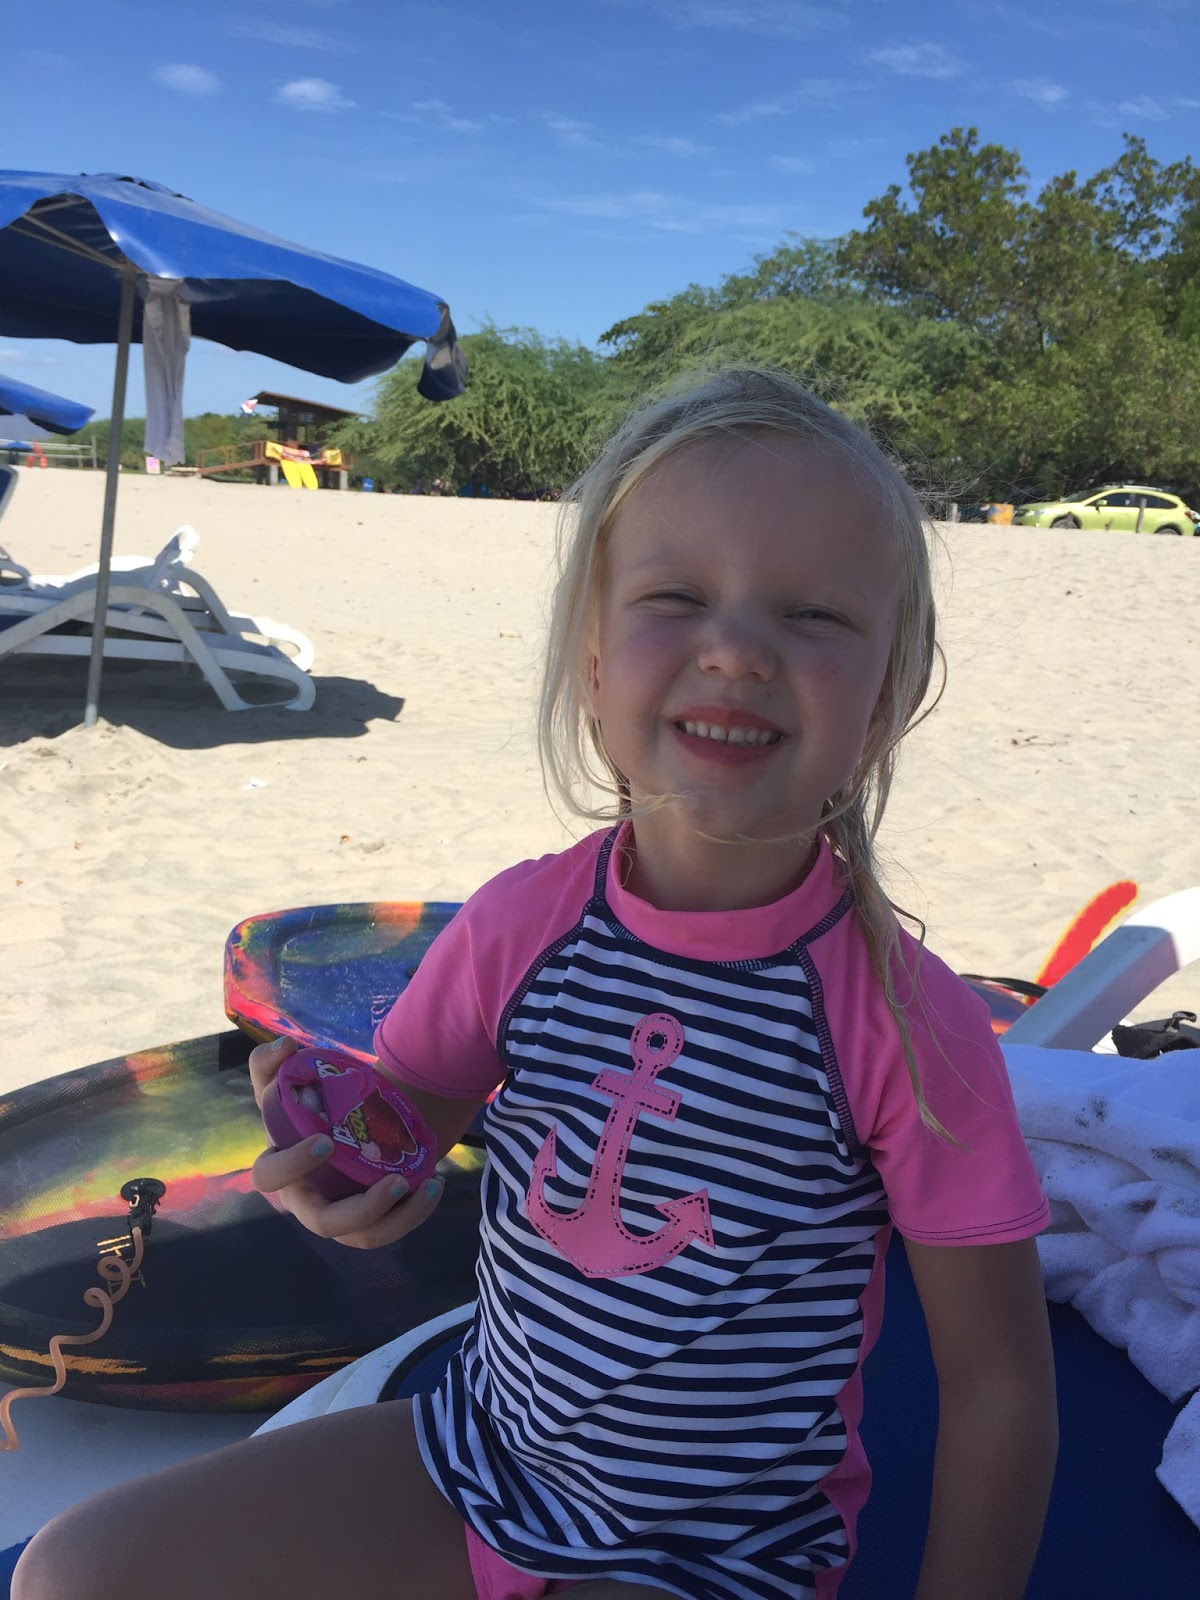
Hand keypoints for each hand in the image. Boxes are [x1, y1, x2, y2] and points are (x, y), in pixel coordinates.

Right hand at [247, 1035, 444, 1248]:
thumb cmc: (311, 1105)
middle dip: (359, 1209)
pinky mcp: (369, 1222)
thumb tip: (286, 1046)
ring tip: (427, 1185)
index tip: (325, 1142)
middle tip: (395, 1180)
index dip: (292, 1166)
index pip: (269, 1178)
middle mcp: (307, 1200)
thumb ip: (271, 1060)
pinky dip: (413, 1215)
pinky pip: (388, 1231)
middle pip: (323, 1222)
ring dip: (397, 1218)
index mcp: (280, 1169)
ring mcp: (340, 1217)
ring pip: (363, 1236)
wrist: (350, 1121)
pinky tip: (434, 1184)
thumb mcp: (286, 1079)